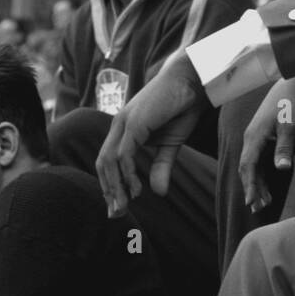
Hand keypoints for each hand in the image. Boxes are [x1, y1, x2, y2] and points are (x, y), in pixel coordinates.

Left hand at [96, 50, 205, 215]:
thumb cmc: (181, 108)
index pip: (108, 161)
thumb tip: (159, 193)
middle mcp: (119, 125)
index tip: (117, 207)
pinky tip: (137, 189)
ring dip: (116, 186)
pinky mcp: (135, 123)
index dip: (110, 185)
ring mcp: (125, 123)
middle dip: (109, 191)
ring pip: (109, 161)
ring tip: (126, 205)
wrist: (192, 82)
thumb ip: (161, 166)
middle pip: (103, 164)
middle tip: (116, 213)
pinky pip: (124, 154)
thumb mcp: (171, 144)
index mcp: (124, 129)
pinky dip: (128, 173)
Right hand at [239, 76, 294, 211]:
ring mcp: (256, 140)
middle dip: (250, 188)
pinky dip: (260, 177)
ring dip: (256, 185)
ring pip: (252, 167)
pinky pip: (258, 162)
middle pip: (246, 169)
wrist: (290, 88)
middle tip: (256, 209)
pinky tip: (266, 189)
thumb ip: (284, 148)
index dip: (249, 184)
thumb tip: (281, 169)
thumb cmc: (290, 106)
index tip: (251, 201)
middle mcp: (251, 140)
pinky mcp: (262, 141)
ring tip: (261, 204)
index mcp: (254, 137)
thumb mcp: (289, 127)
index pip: (248, 165)